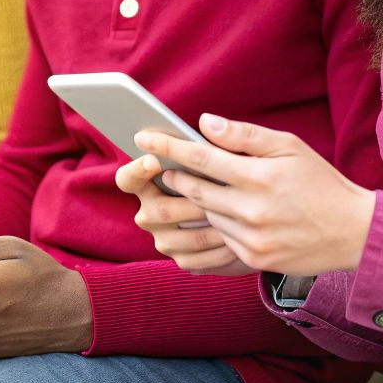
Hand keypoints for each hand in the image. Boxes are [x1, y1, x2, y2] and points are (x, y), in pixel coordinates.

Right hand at [115, 154, 254, 275]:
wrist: (254, 219)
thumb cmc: (235, 177)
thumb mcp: (229, 156)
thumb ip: (216, 140)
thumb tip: (207, 122)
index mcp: (150, 182)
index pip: (128, 178)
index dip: (136, 171)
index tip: (154, 160)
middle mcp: (150, 211)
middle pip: (159, 209)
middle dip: (191, 202)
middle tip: (220, 194)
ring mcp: (164, 238)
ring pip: (182, 235)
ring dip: (211, 225)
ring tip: (240, 217)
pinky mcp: (183, 259)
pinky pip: (198, 258)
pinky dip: (220, 250)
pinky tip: (240, 239)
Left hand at [136, 114, 376, 275]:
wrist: (354, 231)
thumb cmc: (320, 182)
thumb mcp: (289, 147)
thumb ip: (244, 135)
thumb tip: (204, 123)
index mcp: (260, 177)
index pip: (201, 158)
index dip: (168, 147)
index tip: (143, 137)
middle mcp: (253, 210)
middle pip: (195, 191)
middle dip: (174, 176)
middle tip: (163, 167)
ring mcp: (253, 239)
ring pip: (206, 216)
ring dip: (195, 202)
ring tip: (191, 188)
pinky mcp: (255, 260)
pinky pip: (221, 239)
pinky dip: (216, 224)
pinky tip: (222, 213)